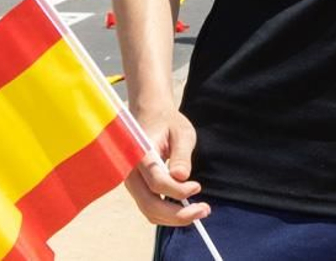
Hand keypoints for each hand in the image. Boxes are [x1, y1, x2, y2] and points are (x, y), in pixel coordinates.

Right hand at [123, 102, 208, 226]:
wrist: (151, 117)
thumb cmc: (168, 123)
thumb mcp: (181, 132)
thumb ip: (181, 154)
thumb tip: (181, 177)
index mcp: (140, 154)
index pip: (157, 181)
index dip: (178, 190)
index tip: (197, 187)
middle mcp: (131, 173)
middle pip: (150, 204)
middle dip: (178, 214)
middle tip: (204, 210)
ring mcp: (132, 183)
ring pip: (150, 211)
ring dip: (175, 218)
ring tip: (201, 211)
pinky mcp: (138, 189)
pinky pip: (150, 209)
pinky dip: (168, 215)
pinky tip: (188, 209)